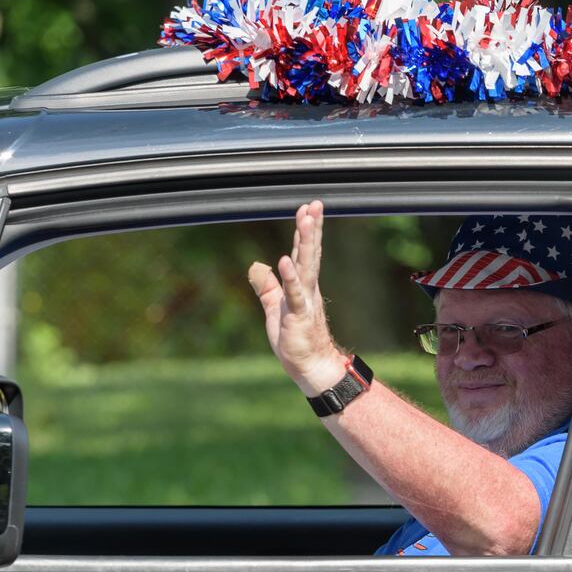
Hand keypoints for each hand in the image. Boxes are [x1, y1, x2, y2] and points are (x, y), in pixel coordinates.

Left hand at [248, 200, 343, 394]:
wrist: (310, 366)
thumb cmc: (295, 340)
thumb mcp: (275, 308)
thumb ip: (267, 286)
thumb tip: (256, 265)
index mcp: (302, 286)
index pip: (303, 253)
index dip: (305, 231)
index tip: (307, 209)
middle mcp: (307, 289)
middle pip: (309, 253)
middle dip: (311, 228)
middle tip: (315, 205)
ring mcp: (304, 300)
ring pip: (306, 266)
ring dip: (306, 243)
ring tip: (307, 220)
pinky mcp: (298, 316)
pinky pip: (293, 293)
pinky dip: (289, 277)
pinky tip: (285, 260)